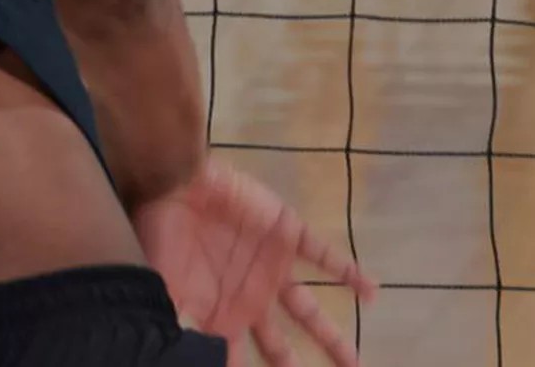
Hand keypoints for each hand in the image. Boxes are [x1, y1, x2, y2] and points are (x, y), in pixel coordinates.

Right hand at [136, 161, 376, 364]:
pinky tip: (370, 292)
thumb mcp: (166, 294)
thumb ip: (184, 331)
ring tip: (354, 362)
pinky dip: (347, 273)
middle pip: (279, 348)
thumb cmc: (163, 240)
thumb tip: (199, 359)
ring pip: (307, 310)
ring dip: (331, 336)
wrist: (175, 185)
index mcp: (220, 317)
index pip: (236, 362)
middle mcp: (250, 300)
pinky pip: (323, 257)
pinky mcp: (287, 235)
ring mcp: (271, 270)